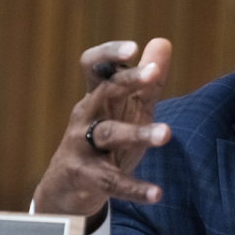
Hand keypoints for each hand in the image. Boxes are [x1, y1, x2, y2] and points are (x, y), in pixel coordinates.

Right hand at [33, 38, 172, 217]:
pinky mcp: (83, 177)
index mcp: (96, 97)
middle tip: (152, 74)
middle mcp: (85, 116)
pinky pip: (111, 182)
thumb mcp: (128, 110)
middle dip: (127, 81)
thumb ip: (148, 81)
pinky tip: (157, 193)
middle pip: (104, 92)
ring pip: (109, 134)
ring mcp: (80, 146)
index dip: (109, 54)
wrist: (67, 190)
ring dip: (138, 133)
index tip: (133, 47)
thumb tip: (163, 41)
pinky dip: (135, 188)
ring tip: (167, 133)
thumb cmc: (104, 141)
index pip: (94, 66)